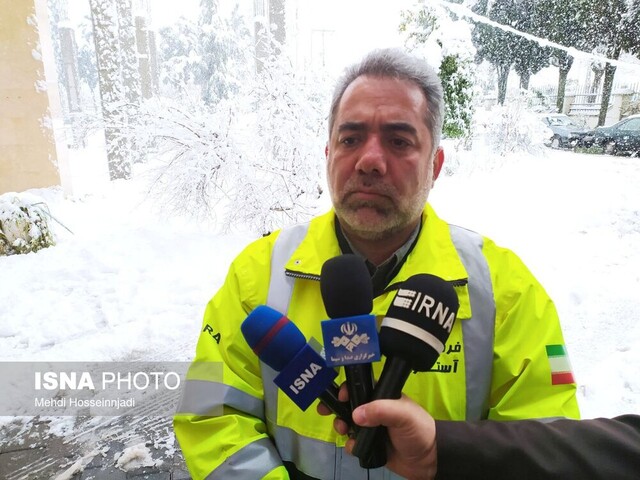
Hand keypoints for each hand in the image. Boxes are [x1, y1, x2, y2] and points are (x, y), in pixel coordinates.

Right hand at [318, 385, 436, 479]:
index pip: (360, 386)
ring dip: (341, 425)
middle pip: (349, 404)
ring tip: (343, 430)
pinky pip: (353, 443)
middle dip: (336, 407)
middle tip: (325, 412)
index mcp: (382, 396)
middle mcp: (374, 410)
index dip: (347, 388)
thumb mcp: (403, 415)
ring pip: (348, 423)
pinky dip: (350, 445)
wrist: (429, 460)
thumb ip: (380, 411)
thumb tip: (356, 414)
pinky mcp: (370, 445)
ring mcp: (371, 428)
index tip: (339, 395)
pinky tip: (355, 446)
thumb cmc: (418, 429)